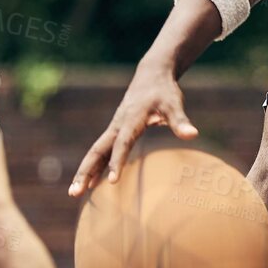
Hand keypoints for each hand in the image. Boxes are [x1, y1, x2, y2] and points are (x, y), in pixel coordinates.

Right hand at [69, 62, 198, 196]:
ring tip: (74, 193)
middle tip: (74, 192)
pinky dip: (94, 166)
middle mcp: (117, 125)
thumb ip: (180, 121)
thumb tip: (193, 135)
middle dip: (86, 171)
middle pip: (97, 151)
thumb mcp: (174, 104)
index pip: (122, 144)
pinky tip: (90, 183)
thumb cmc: (164, 91)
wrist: (151, 75)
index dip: (117, 162)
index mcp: (131, 120)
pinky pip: (101, 151)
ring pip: (95, 152)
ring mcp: (114, 129)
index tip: (113, 181)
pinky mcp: (115, 132)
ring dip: (85, 172)